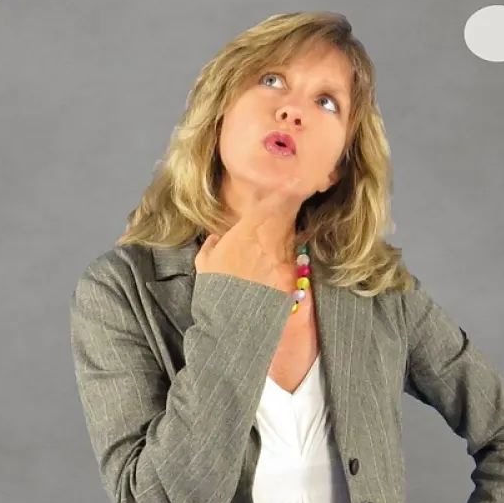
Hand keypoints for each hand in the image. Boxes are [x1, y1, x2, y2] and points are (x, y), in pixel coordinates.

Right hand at [194, 175, 313, 292]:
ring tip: (289, 220)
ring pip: (291, 235)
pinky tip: (287, 252)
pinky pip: (293, 260)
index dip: (284, 190)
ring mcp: (284, 261)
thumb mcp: (205, 262)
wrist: (233, 322)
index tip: (292, 180)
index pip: (273, 203)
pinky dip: (290, 254)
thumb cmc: (216, 289)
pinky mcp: (292, 278)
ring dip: (289, 227)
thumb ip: (213, 243)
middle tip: (298, 189)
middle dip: (291, 203)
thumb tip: (217, 236)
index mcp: (248, 232)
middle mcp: (271, 242)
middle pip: (287, 215)